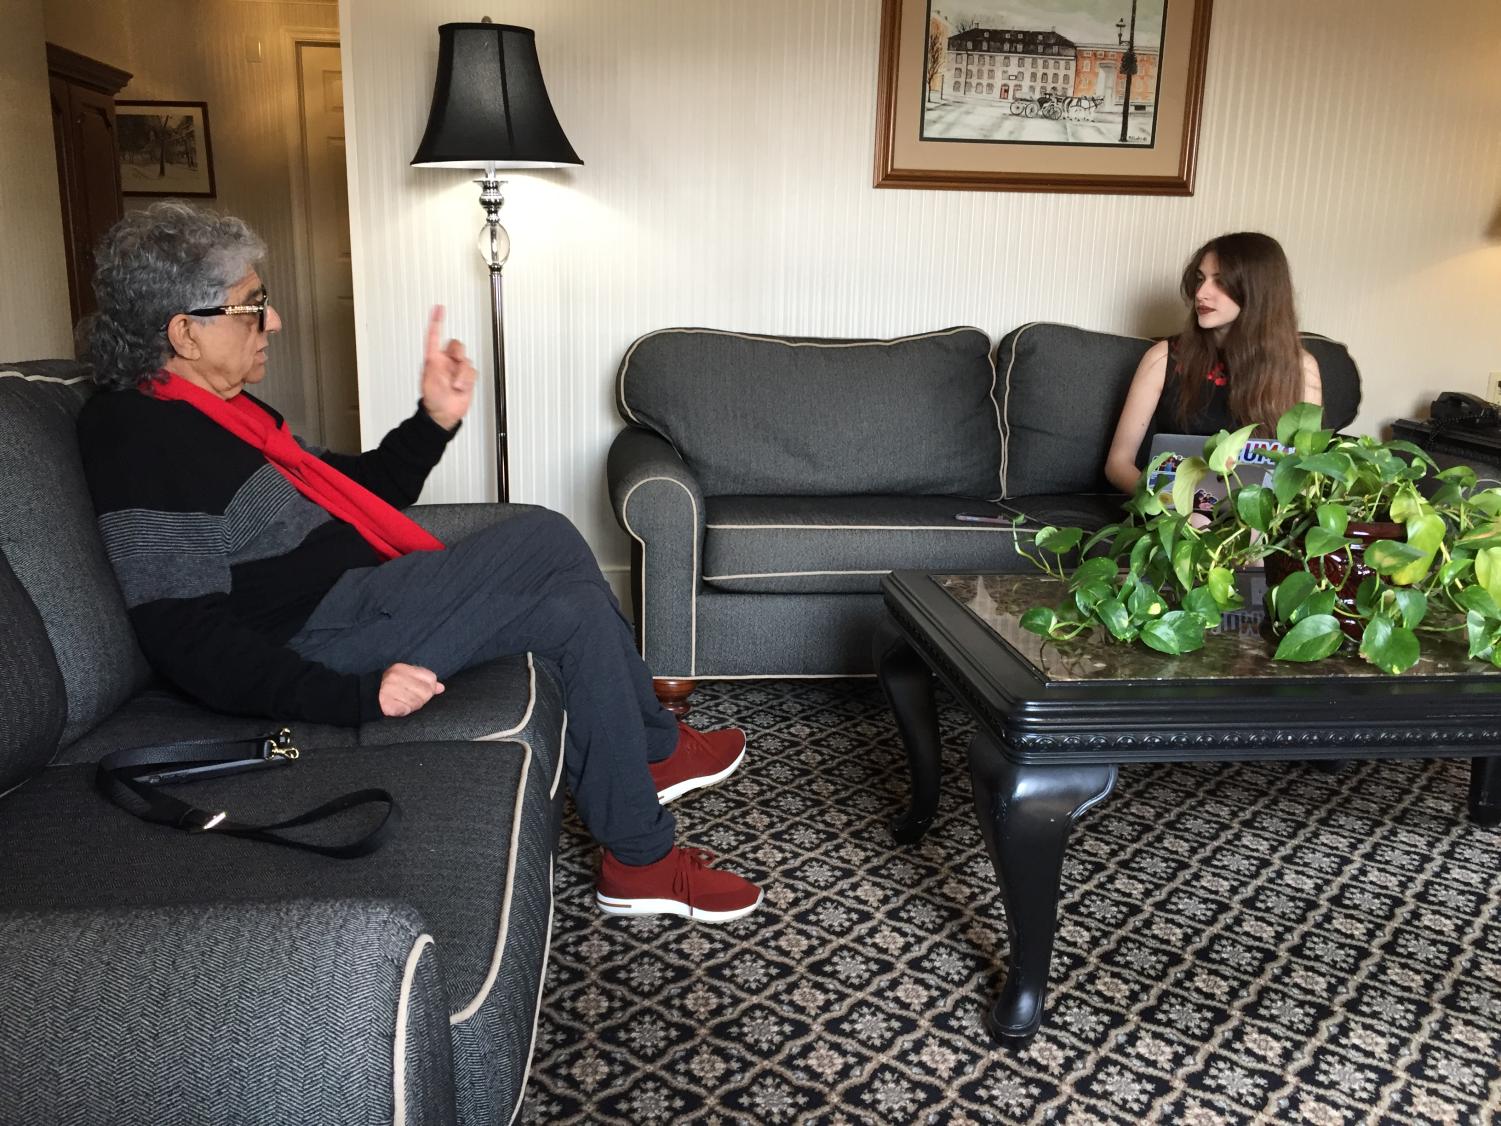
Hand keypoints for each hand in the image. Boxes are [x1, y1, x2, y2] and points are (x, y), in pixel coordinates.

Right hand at [378, 662, 444, 717]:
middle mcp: (396, 677)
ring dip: (412, 706)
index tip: (421, 691)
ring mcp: (390, 690)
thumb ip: (423, 681)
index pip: (430, 678)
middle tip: (410, 700)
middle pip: (426, 692)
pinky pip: (406, 710)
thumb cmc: (387, 688)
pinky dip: (404, 711)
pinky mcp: (386, 704)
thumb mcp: (404, 678)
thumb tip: (441, 688)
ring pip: (417, 703)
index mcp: (402, 668)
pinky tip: (398, 708)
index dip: (429, 688)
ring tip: (403, 703)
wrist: (364, 697)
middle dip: (422, 699)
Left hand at [419, 305, 475, 429]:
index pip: (434, 335)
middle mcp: (446, 361)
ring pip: (466, 360)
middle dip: (457, 357)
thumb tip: (440, 355)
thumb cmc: (433, 399)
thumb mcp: (429, 379)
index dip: (437, 321)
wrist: (444, 414)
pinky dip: (467, 380)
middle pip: (457, 345)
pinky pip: (472, 371)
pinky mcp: (466, 377)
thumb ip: (435, 364)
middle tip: (455, 369)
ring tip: (456, 385)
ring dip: (462, 375)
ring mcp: (457, 369)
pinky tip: (461, 387)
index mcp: (433, 359)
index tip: (439, 308)